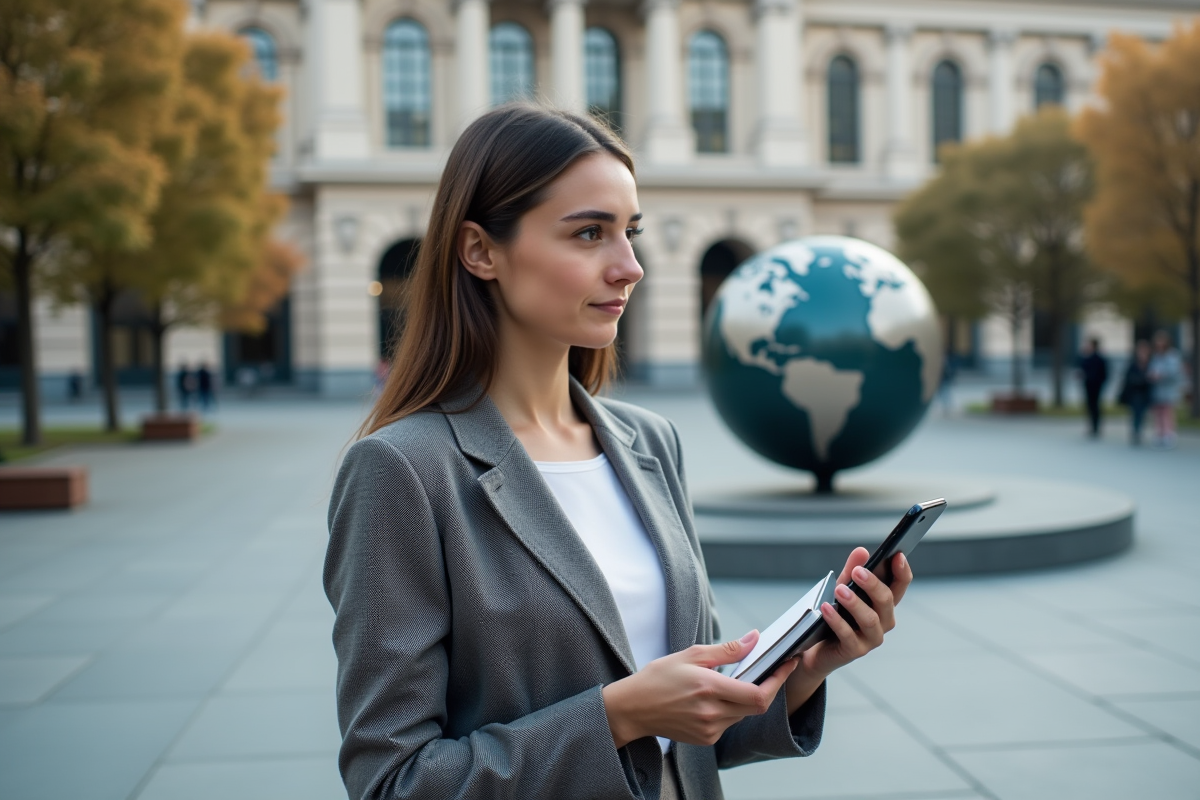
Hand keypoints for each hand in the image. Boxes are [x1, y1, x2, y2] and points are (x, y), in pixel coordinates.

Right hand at [601, 632, 797, 747]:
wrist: (633, 709)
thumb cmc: (658, 678)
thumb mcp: (691, 655)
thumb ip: (727, 650)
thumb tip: (754, 639)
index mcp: (709, 689)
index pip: (758, 693)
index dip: (778, 680)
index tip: (788, 664)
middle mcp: (712, 713)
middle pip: (757, 706)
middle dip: (769, 687)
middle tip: (773, 670)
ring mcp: (710, 730)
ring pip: (744, 715)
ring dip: (747, 698)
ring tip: (736, 681)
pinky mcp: (706, 739)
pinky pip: (730, 723)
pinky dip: (731, 709)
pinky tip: (717, 698)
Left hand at [784, 547, 913, 712]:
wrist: (815, 645)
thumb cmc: (836, 614)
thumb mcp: (842, 588)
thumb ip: (852, 571)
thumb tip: (862, 551)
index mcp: (884, 604)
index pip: (900, 586)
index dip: (902, 571)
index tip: (898, 555)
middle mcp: (883, 621)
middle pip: (886, 601)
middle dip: (874, 585)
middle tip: (858, 572)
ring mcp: (871, 638)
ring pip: (870, 619)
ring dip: (855, 603)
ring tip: (839, 590)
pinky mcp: (855, 650)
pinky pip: (848, 635)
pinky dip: (837, 620)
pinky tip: (826, 608)